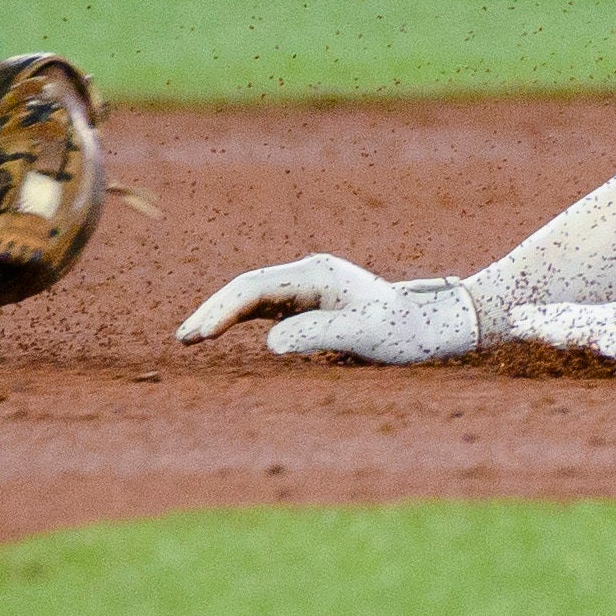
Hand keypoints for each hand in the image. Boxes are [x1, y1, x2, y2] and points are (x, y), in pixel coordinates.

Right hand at [176, 255, 484, 363]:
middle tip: (182, 338)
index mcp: (316, 274)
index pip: (255, 289)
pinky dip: (240, 319)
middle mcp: (308, 273)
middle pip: (247, 287)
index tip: (200, 335)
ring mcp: (308, 285)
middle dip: (213, 311)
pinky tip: (220, 332)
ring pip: (252, 295)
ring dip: (222, 314)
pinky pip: (265, 306)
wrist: (432, 324)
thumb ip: (317, 335)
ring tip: (191, 337)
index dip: (223, 312)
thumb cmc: (402, 332)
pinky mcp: (310, 301)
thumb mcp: (363, 336)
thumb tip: (270, 343)